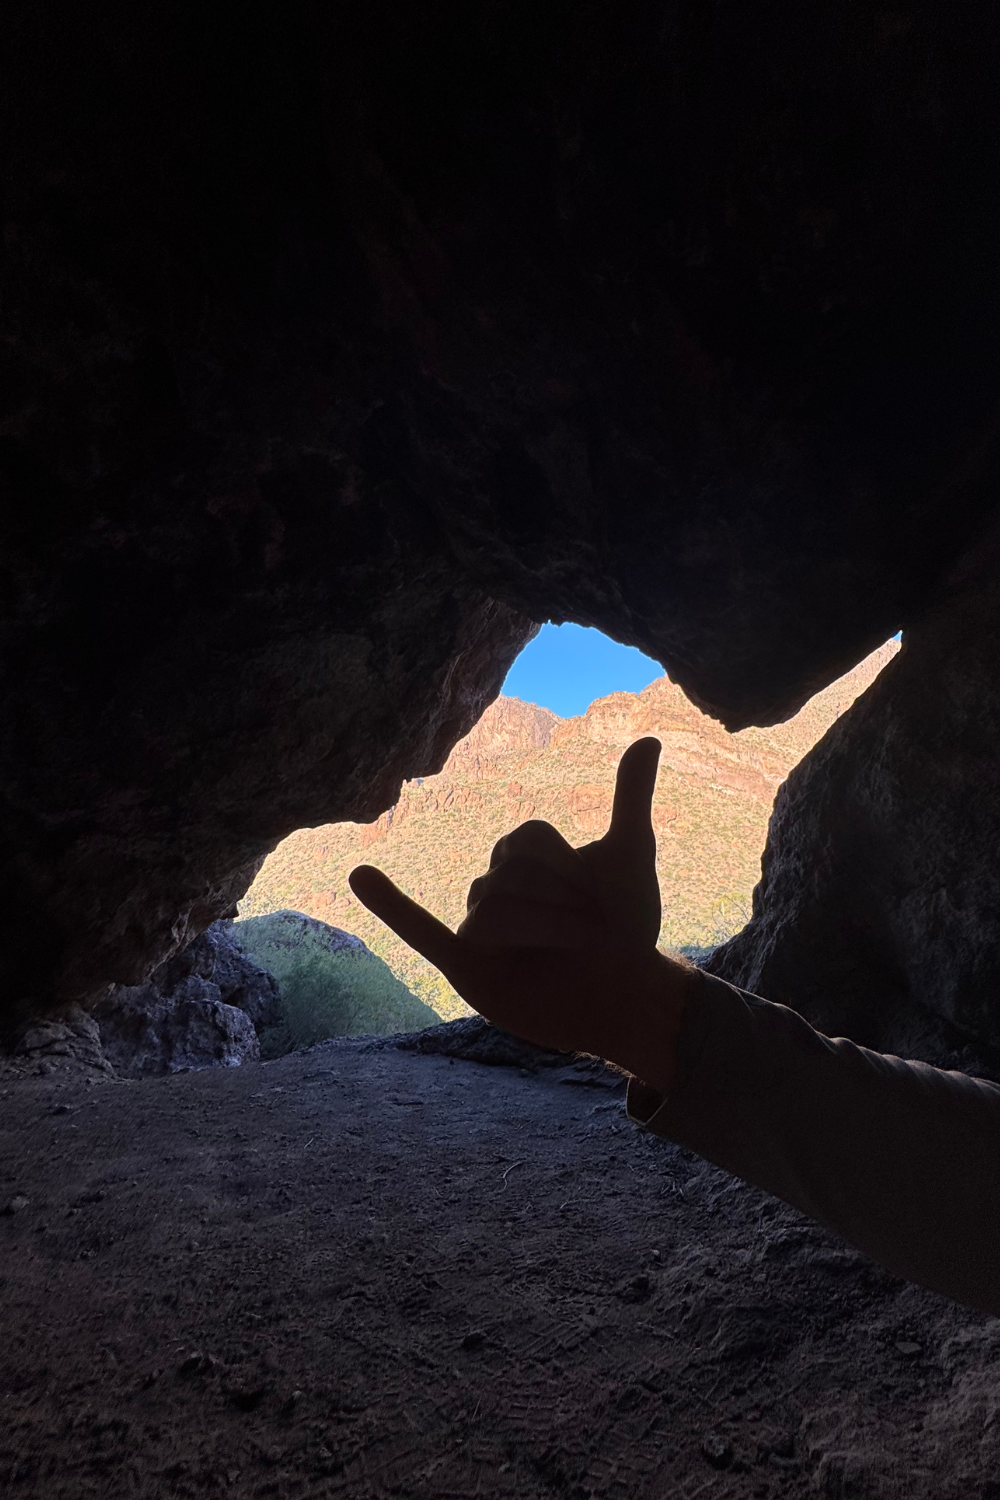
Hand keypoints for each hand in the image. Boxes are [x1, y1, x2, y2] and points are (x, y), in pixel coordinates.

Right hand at [349, 737, 694, 1092]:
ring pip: (491, 912)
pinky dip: (390, 905)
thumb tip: (648, 739)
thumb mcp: (632, 858)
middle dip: (563, 906)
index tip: (602, 899)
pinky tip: (359, 875)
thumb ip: (630, 800)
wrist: (623, 997)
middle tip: (592, 934)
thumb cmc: (624, 928)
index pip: (531, 840)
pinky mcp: (466, 966)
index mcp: (523, 853)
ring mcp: (475, 924)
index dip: (572, 871)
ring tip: (567, 953)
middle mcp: (493, 884)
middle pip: (512, 876)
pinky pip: (421, 932)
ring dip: (541, 932)